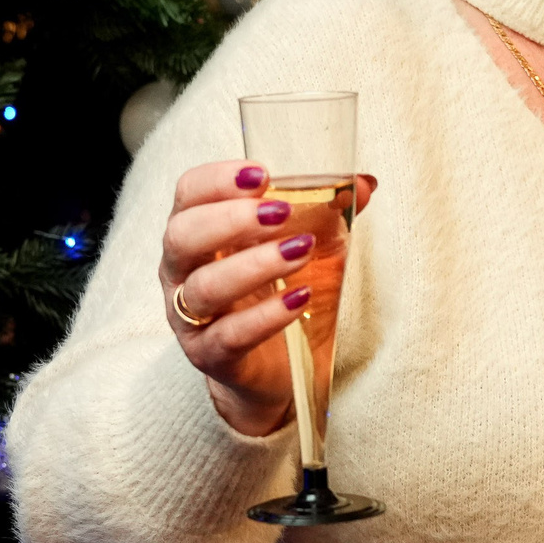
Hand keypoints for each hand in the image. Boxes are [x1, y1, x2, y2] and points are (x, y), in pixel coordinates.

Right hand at [159, 161, 376, 435]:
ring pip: (204, 286)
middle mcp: (180, 271)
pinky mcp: (209, 355)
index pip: (188, 193)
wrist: (277, 367)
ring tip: (300, 251)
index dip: (218, 180)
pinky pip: (229, 334)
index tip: (262, 174)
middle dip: (231, 219)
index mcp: (196, 231)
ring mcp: (189, 316)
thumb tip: (362, 183)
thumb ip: (326, 212)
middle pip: (182, 235)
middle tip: (280, 212)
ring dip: (255, 264)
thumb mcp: (303, 245)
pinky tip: (299, 299)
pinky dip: (266, 315)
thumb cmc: (276, 293)